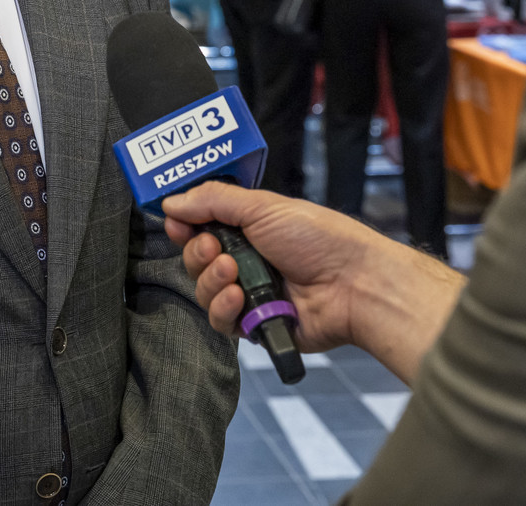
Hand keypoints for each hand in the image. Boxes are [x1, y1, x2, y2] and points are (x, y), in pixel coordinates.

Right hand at [164, 185, 372, 352]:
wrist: (354, 284)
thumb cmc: (318, 239)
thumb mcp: (263, 207)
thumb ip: (213, 201)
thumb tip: (171, 201)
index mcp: (248, 229)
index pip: (200, 227)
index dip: (184, 226)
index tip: (177, 223)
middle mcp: (245, 261)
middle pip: (195, 260)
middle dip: (197, 253)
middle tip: (215, 248)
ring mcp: (249, 294)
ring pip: (203, 291)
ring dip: (210, 280)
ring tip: (233, 273)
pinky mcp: (254, 325)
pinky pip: (220, 321)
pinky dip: (223, 308)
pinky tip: (238, 297)